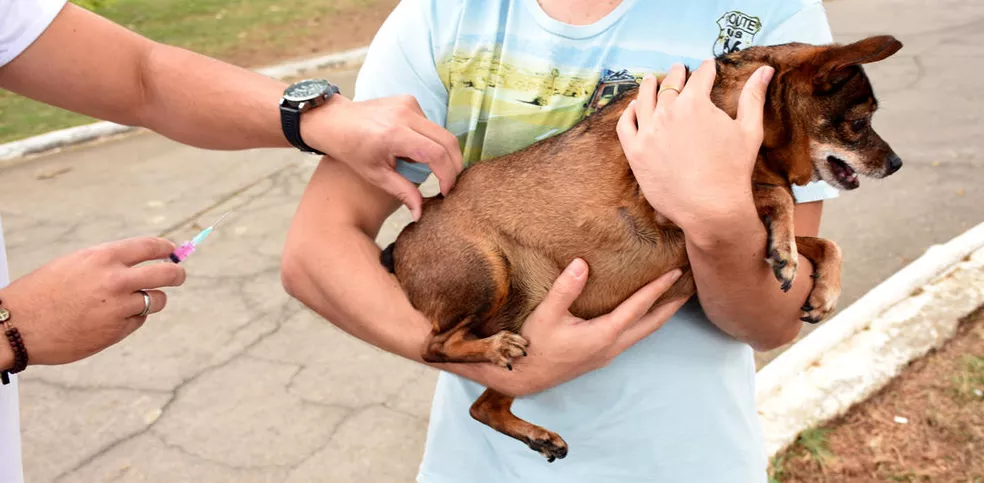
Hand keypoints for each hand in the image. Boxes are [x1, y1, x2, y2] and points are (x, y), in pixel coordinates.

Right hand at [0, 237, 185, 367]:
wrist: (18, 325)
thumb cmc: (43, 292)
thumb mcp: (76, 264)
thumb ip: (108, 262)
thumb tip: (141, 261)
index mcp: (103, 257)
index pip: (150, 246)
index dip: (166, 248)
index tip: (172, 251)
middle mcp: (116, 280)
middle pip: (167, 274)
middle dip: (178, 273)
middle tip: (179, 275)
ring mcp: (119, 307)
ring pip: (157, 300)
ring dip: (153, 300)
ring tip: (136, 301)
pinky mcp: (117, 331)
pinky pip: (138, 321)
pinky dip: (132, 319)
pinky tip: (111, 319)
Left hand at [301, 95, 462, 220]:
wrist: (334, 121)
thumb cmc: (350, 150)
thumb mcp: (375, 175)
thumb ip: (402, 192)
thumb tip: (421, 214)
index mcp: (394, 135)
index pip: (435, 154)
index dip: (447, 175)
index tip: (445, 191)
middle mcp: (404, 115)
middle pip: (447, 141)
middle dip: (454, 165)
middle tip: (450, 183)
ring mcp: (408, 104)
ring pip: (441, 132)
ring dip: (442, 153)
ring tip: (432, 170)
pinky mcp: (409, 100)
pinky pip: (430, 124)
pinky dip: (431, 140)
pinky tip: (417, 151)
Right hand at [502, 259, 687, 396]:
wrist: (524, 377)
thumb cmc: (534, 345)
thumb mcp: (547, 314)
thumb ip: (565, 289)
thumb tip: (582, 263)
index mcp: (603, 334)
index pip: (638, 307)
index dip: (658, 288)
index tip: (675, 272)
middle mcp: (611, 346)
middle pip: (651, 324)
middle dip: (670, 306)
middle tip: (688, 287)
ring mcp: (607, 353)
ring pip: (642, 332)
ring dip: (658, 315)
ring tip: (671, 298)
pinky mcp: (600, 355)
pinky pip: (630, 336)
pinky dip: (642, 322)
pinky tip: (639, 314)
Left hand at [616, 61, 773, 236]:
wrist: (710, 208)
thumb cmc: (734, 170)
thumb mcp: (749, 130)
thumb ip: (754, 96)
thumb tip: (765, 69)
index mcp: (695, 103)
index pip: (700, 77)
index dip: (706, 69)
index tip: (708, 66)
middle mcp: (667, 113)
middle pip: (670, 85)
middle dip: (677, 74)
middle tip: (680, 69)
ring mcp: (648, 132)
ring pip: (644, 99)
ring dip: (649, 86)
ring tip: (651, 79)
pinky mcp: (635, 152)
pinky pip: (626, 125)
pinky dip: (629, 112)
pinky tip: (634, 107)